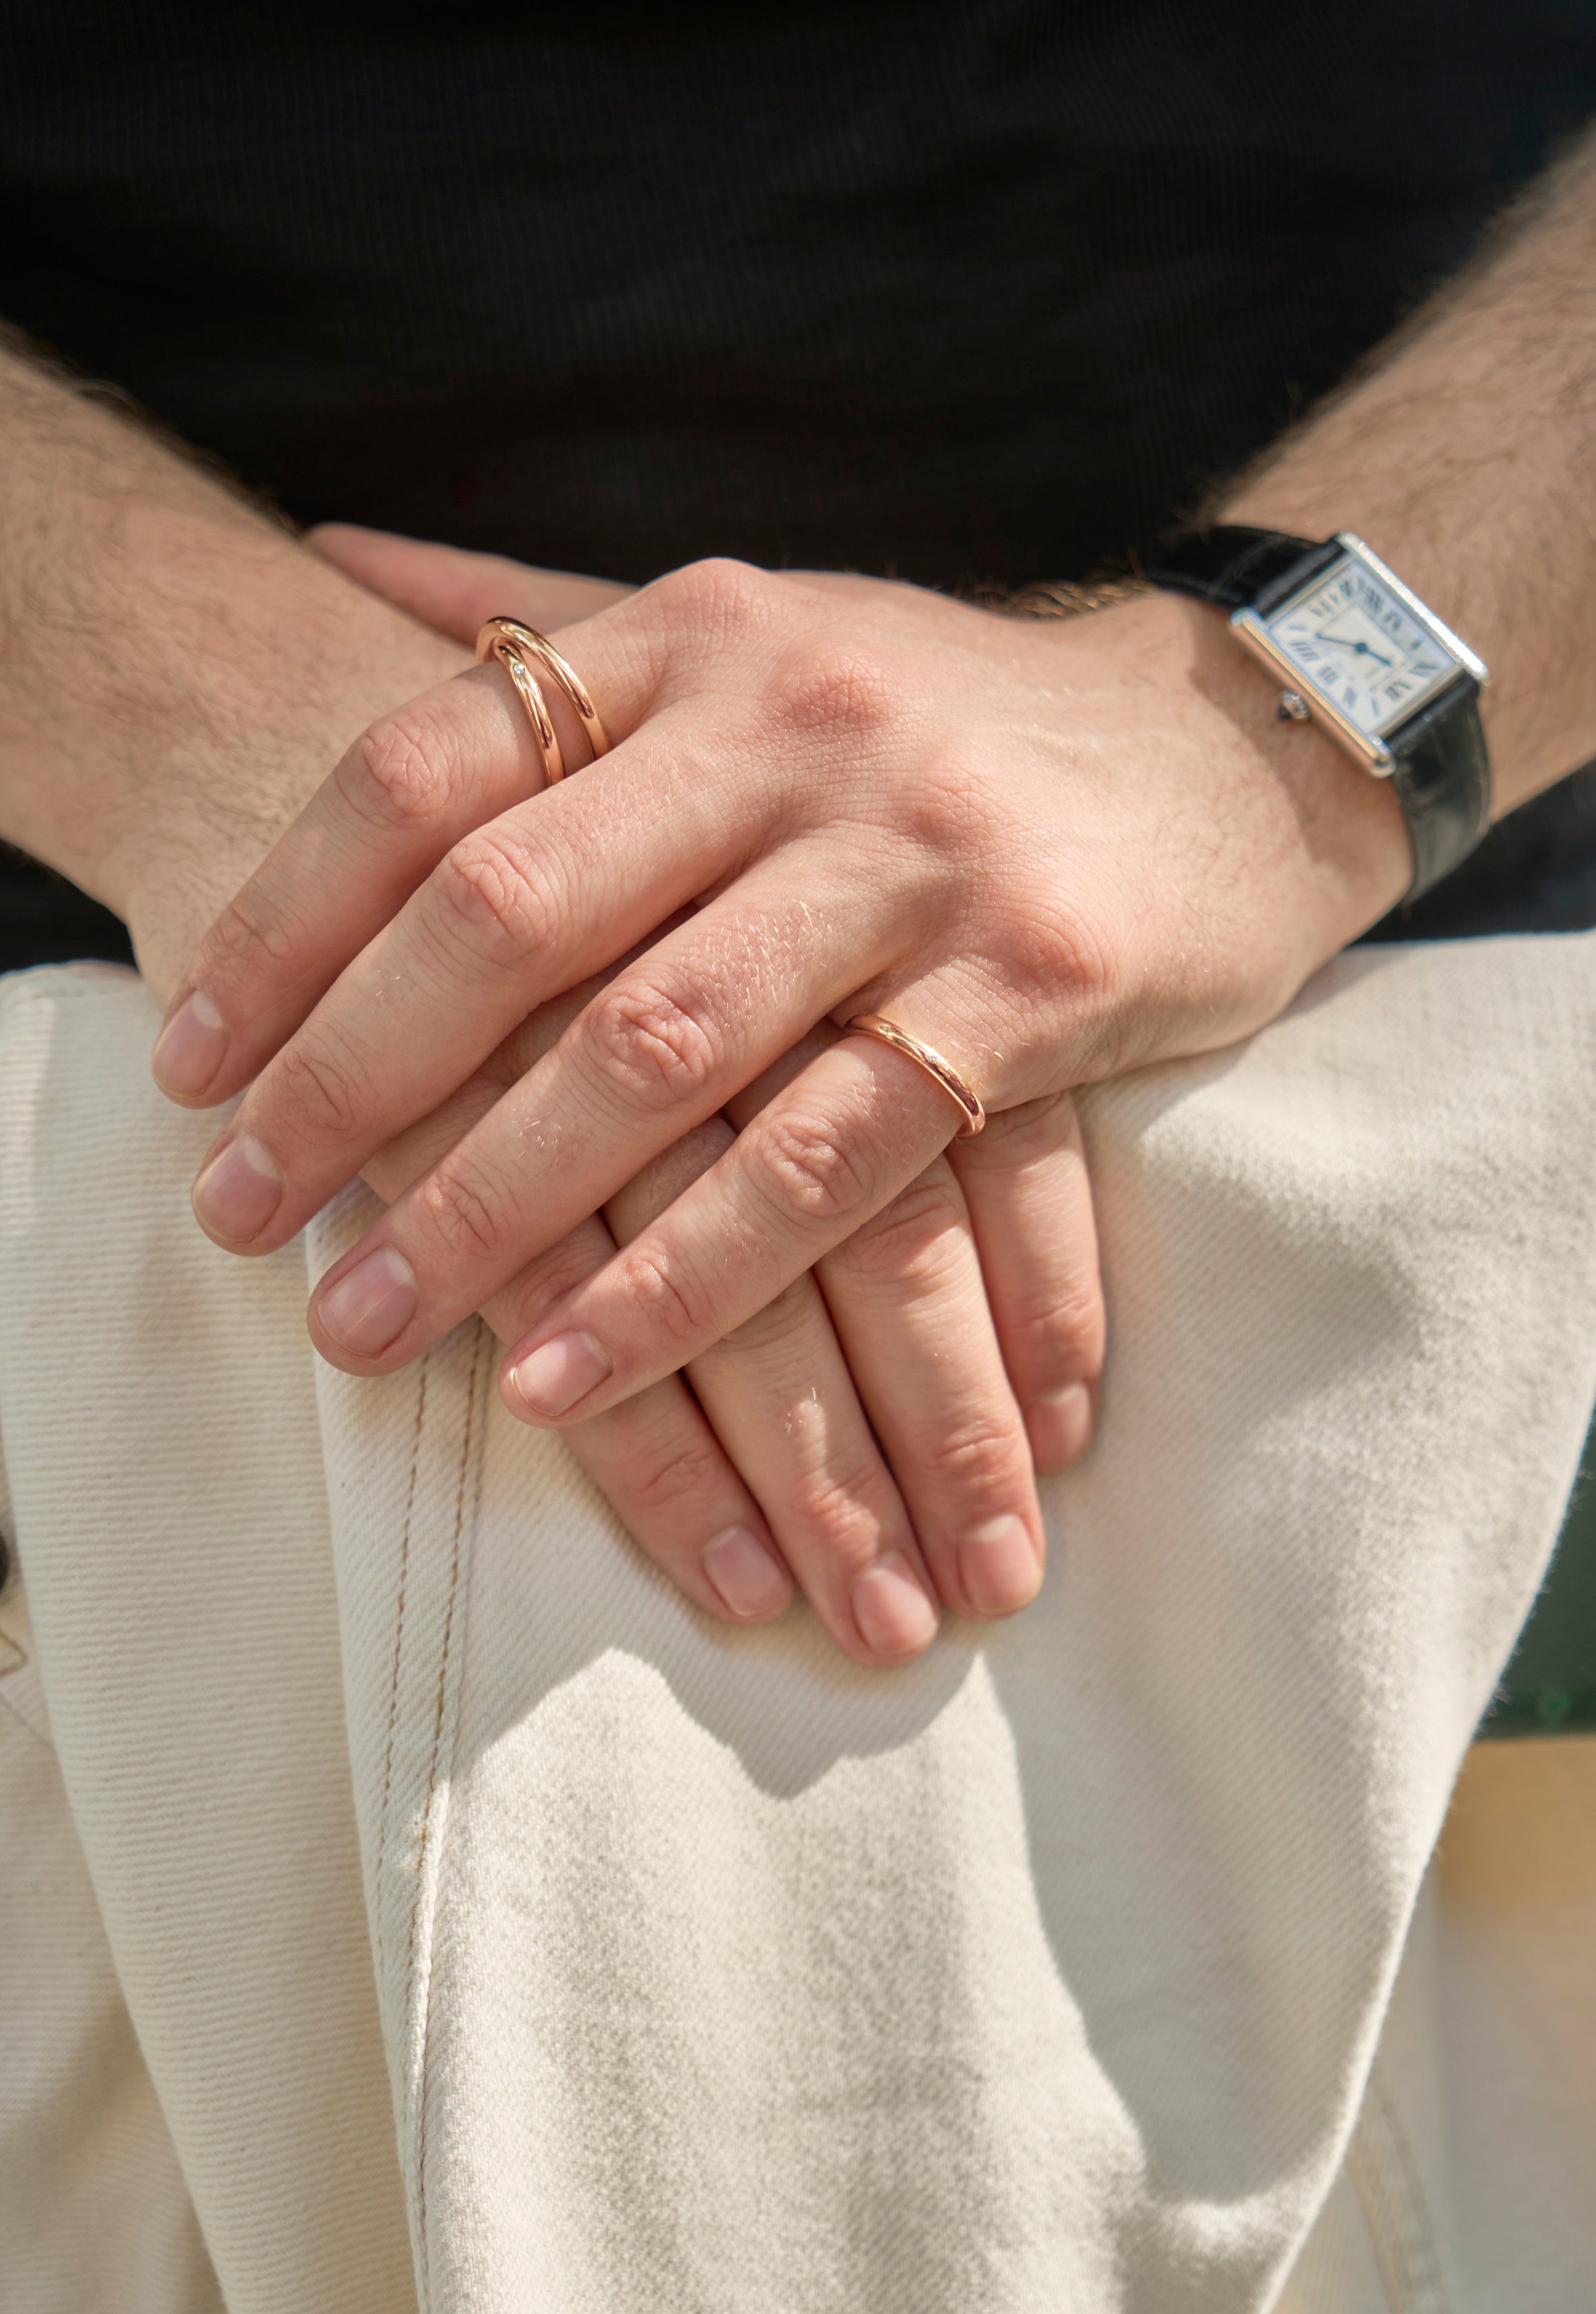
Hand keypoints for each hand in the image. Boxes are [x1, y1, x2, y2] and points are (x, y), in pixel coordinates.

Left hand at [201, 529, 1105, 1666]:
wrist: (1233, 743)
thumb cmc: (952, 715)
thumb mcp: (756, 627)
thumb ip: (551, 610)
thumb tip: (335, 556)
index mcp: (696, 637)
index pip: (430, 769)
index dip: (288, 924)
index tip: (188, 1063)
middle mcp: (791, 725)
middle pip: (513, 916)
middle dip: (352, 1086)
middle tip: (235, 1220)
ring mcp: (916, 853)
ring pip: (659, 1052)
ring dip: (494, 1211)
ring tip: (366, 1332)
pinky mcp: (1031, 985)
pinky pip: (827, 1159)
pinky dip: (690, 1280)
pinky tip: (573, 1371)